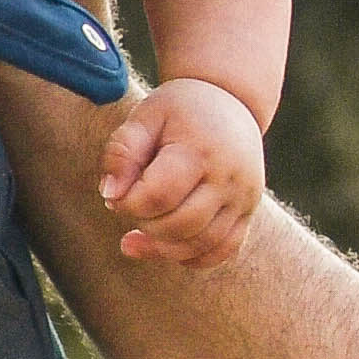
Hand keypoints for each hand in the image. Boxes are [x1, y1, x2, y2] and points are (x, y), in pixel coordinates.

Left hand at [99, 73, 268, 266]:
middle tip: (132, 207)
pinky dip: (192, 258)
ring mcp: (243, 198)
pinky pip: (224, 251)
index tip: (118, 192)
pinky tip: (166, 247)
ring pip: (202, 245)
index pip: (159, 196)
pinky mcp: (248, 212)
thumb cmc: (180, 110)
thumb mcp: (146, 116)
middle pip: (180, 225)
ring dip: (163, 248)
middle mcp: (228, 178)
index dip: (128, 203)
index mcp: (200, 150)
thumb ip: (122, 151)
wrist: (231, 100)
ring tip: (137, 236)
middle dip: (145, 226)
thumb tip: (110, 194)